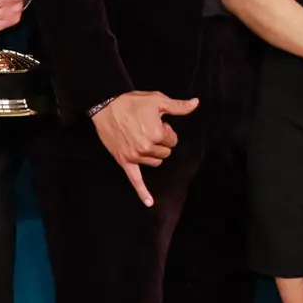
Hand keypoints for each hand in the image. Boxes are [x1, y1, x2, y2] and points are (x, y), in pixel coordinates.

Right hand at [91, 88, 195, 206]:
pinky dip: (142, 192)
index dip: (166, 130)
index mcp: (157, 133)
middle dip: (161, 142)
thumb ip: (178, 106)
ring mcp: (135, 156)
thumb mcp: (157, 100)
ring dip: (154, 155)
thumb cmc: (131, 102)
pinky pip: (135, 180)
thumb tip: (196, 103)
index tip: (156, 122)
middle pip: (165, 152)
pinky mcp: (124, 161)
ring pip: (155, 162)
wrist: (106, 106)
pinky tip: (149, 202)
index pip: (173, 140)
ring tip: (143, 140)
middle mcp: (147, 147)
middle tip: (148, 129)